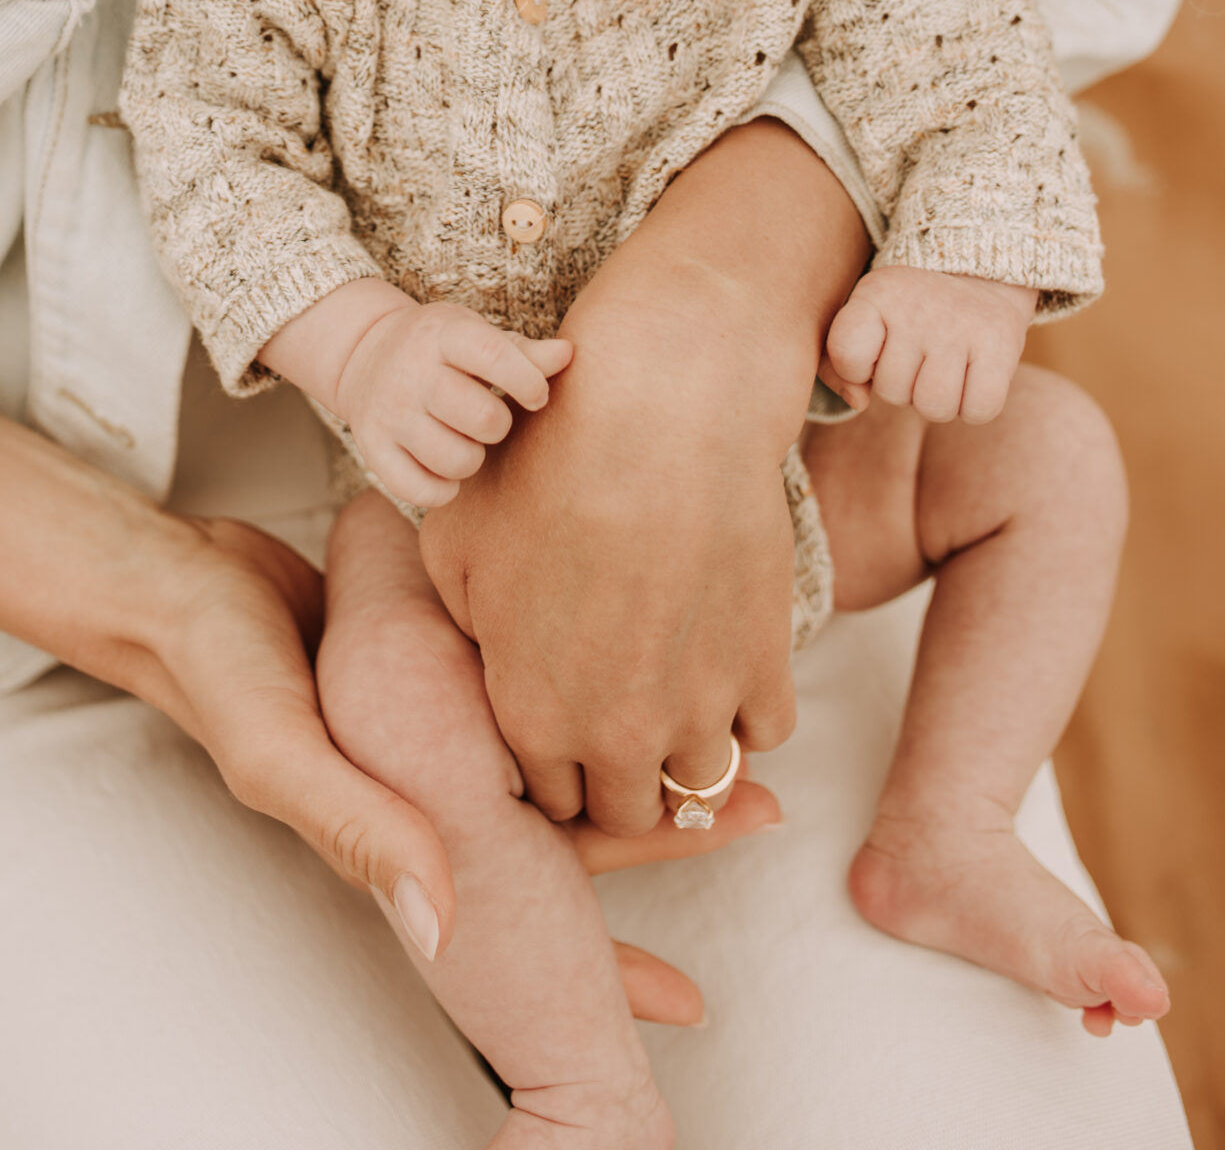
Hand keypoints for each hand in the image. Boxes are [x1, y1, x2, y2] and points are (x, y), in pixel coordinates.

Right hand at [0, 405, 747, 1013]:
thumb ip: (360, 829)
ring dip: (645, 757)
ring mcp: (445, 720)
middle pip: (577, 830)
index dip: (606, 962)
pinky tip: (630, 662)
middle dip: (667, 833)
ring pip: (570, 756)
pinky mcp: (442, 653)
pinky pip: (533, 679)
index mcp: (416, 826)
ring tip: (737, 755)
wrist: (178, 583)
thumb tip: (440, 927)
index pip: (531, 910)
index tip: (691, 999)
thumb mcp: (280, 752)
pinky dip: (583, 683)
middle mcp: (441, 784)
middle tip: (762, 816)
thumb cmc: (220, 667)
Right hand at [261, 277, 570, 507]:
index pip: (494, 357)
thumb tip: (569, 354)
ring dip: (473, 459)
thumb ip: (524, 352)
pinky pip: (421, 490)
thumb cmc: (442, 349)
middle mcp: (411, 372)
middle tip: (490, 420)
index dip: (528, 382)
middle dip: (499, 426)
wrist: (364, 354)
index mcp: (444, 335)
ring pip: (455, 460)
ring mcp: (388, 413)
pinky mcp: (372, 449)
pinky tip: (444, 468)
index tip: (535, 395)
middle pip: (482, 418)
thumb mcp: (476, 335)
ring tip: (466, 441)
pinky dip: (443, 489)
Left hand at [420, 120, 869, 837]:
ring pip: (701, 783)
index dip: (555, 763)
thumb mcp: (458, 540)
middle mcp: (614, 733)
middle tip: (623, 711)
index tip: (566, 718)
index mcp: (531, 714)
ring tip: (678, 684)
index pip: (548, 800)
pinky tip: (724, 654)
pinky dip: (748, 705)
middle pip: (627, 811)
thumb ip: (465, 619)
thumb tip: (485, 646)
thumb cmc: (544, 462)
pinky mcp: (764, 668)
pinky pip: (765, 731)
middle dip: (619, 774)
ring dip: (688, 745)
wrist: (657, 414)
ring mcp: (697, 709)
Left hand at [822, 266, 1037, 421]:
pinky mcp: (1000, 346)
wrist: (980, 273)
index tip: (874, 350)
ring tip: (943, 366)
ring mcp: (960, 327)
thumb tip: (858, 401)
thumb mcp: (867, 317)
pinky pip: (977, 411)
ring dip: (938, 399)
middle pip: (892, 392)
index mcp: (877, 294)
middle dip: (904, 384)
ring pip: (934, 407)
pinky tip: (972, 376)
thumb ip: (839, 362)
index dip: (858, 368)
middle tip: (920, 354)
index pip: (846, 354)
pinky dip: (973, 405)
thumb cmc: (910, 311)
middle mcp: (917, 308)